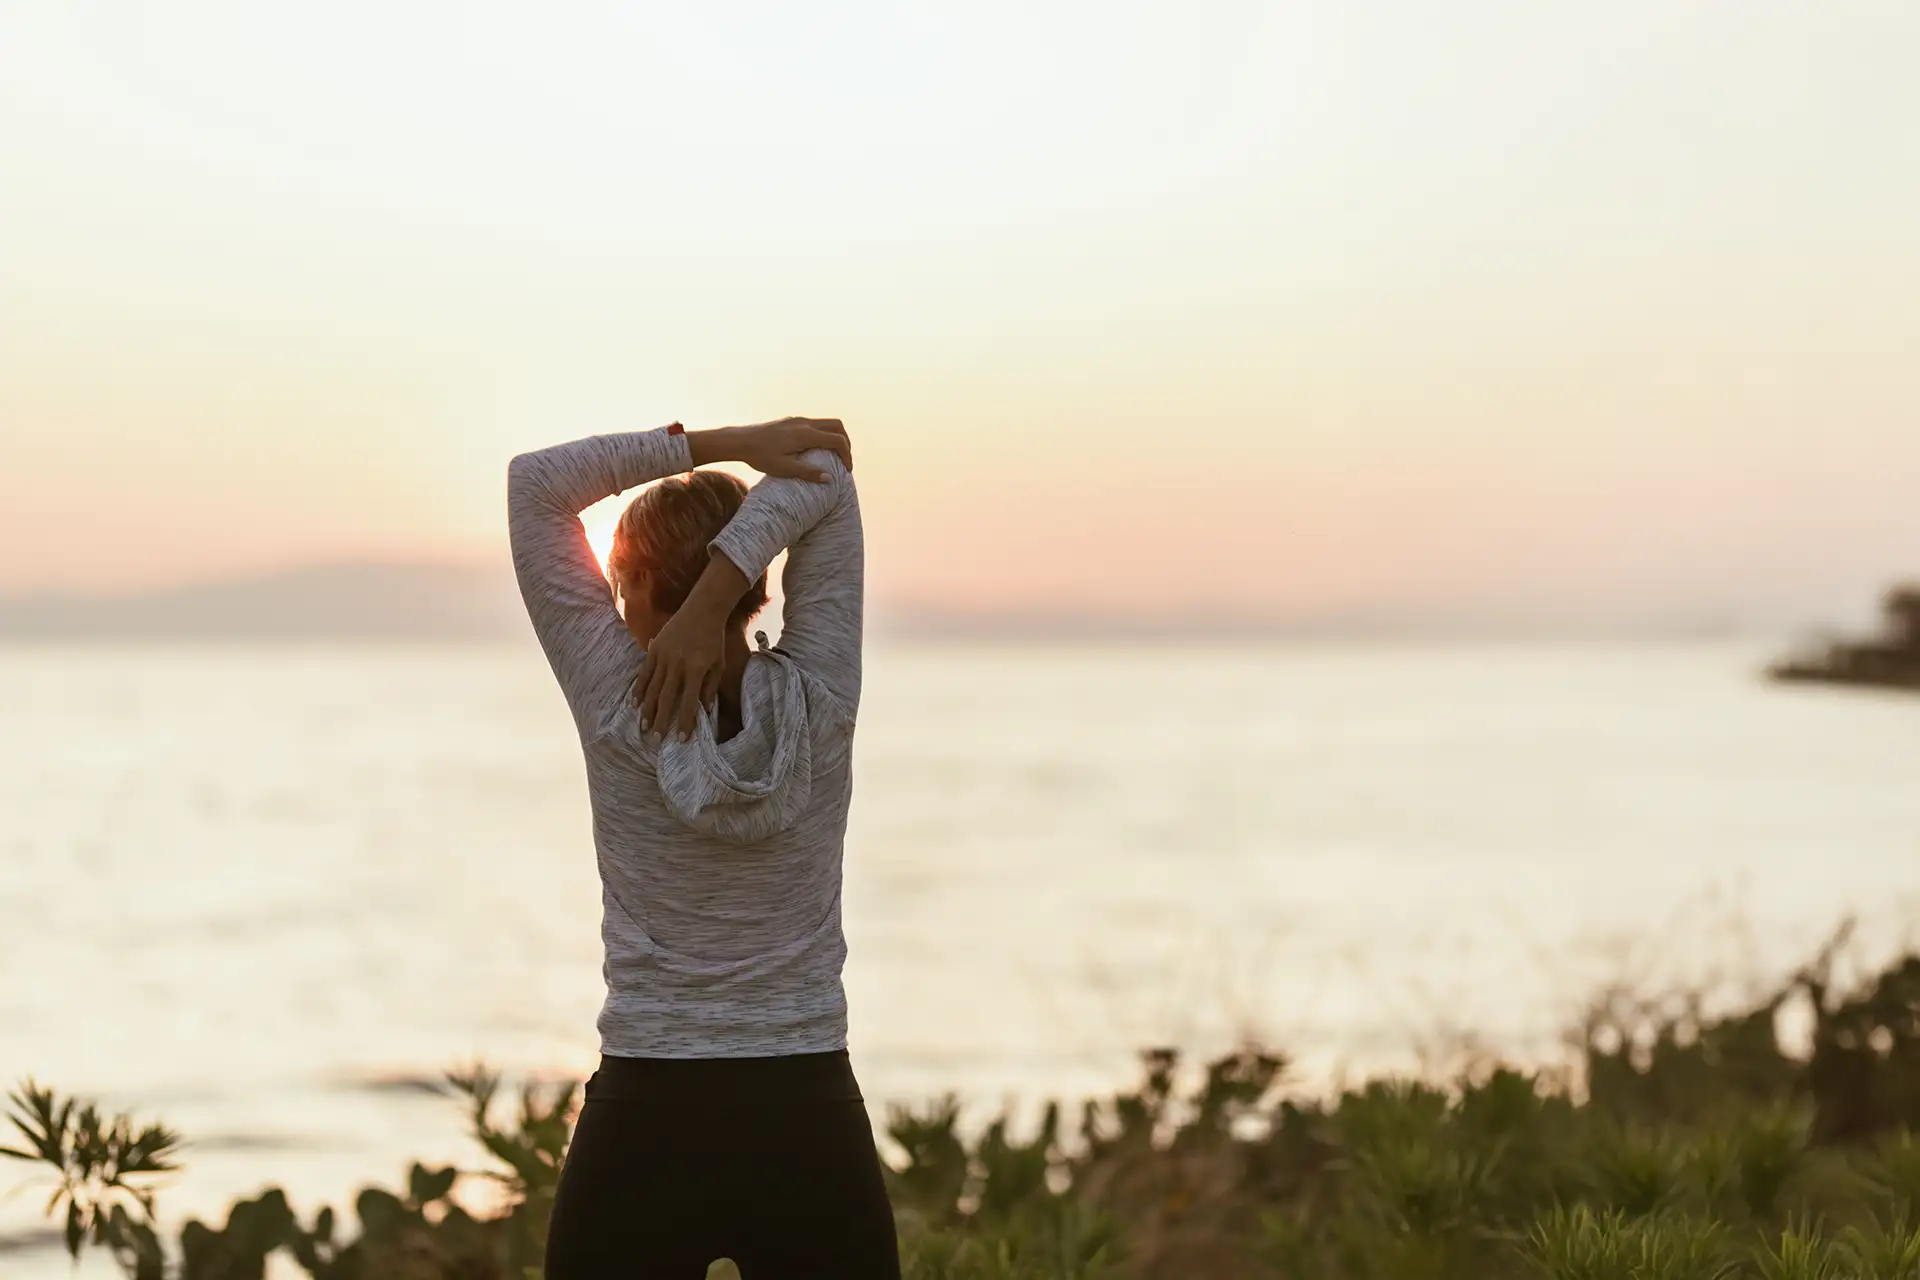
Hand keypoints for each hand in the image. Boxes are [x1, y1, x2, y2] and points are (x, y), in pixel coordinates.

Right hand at [634, 595, 726, 741]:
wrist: (702, 610)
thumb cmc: (714, 639)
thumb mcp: (718, 664)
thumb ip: (710, 687)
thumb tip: (704, 711)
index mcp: (695, 668)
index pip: (688, 701)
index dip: (684, 721)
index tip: (680, 738)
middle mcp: (677, 664)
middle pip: (666, 698)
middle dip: (661, 720)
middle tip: (656, 739)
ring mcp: (663, 656)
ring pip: (652, 688)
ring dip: (647, 709)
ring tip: (643, 727)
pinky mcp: (654, 649)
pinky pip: (644, 673)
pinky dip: (639, 689)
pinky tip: (634, 704)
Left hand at [719, 417, 852, 480]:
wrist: (740, 441)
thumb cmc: (760, 456)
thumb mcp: (785, 468)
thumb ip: (809, 473)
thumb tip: (830, 479)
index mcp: (805, 434)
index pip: (837, 440)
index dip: (847, 455)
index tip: (847, 470)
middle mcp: (804, 423)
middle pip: (837, 425)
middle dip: (846, 442)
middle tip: (845, 460)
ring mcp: (798, 420)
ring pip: (826, 423)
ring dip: (835, 437)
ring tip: (834, 456)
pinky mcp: (791, 421)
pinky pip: (815, 424)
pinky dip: (824, 434)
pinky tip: (816, 450)